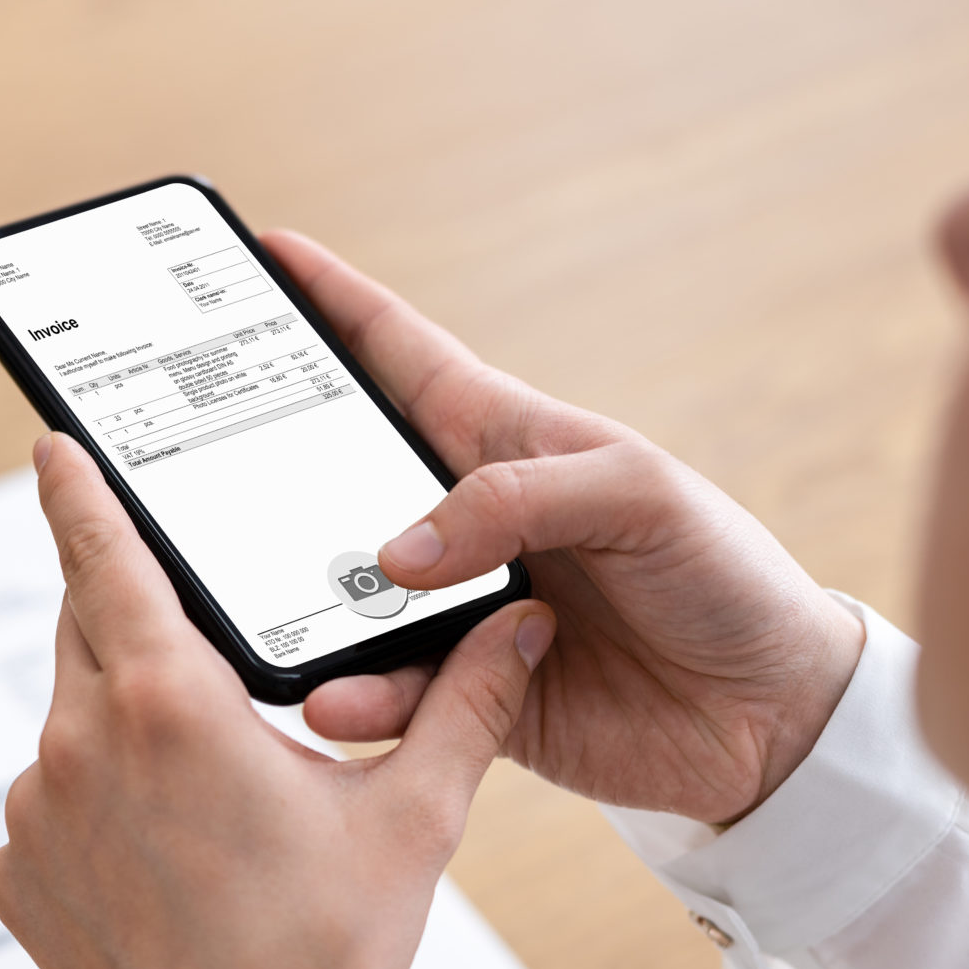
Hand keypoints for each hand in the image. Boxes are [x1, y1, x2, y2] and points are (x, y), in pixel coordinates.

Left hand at [0, 432, 553, 968]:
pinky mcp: (15, 870)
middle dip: (137, 617)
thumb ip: (466, 704)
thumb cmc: (319, 964)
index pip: (106, 556)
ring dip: (130, 725)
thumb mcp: (413, 822)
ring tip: (215, 796)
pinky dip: (103, 805)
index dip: (80, 490)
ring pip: (75, 719)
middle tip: (197, 632)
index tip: (52, 442)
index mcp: (169, 702)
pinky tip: (172, 863)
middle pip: (91, 631)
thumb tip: (524, 622)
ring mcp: (34, 810)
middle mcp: (78, 740)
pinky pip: (56, 800)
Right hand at [267, 231, 864, 825]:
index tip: (261, 252)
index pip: (399, 356)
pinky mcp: (465, 696)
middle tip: (195, 465)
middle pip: (339, 482)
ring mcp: (458, 611)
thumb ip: (518, 500)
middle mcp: (466, 522)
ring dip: (306, 608)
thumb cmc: (723, 575)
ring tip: (269, 622)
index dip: (331, 302)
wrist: (773, 716)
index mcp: (504, 442)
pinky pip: (390, 695)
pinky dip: (359, 697)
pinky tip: (339, 697)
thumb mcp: (639, 496)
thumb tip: (402, 551)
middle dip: (268, 470)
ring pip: (346, 599)